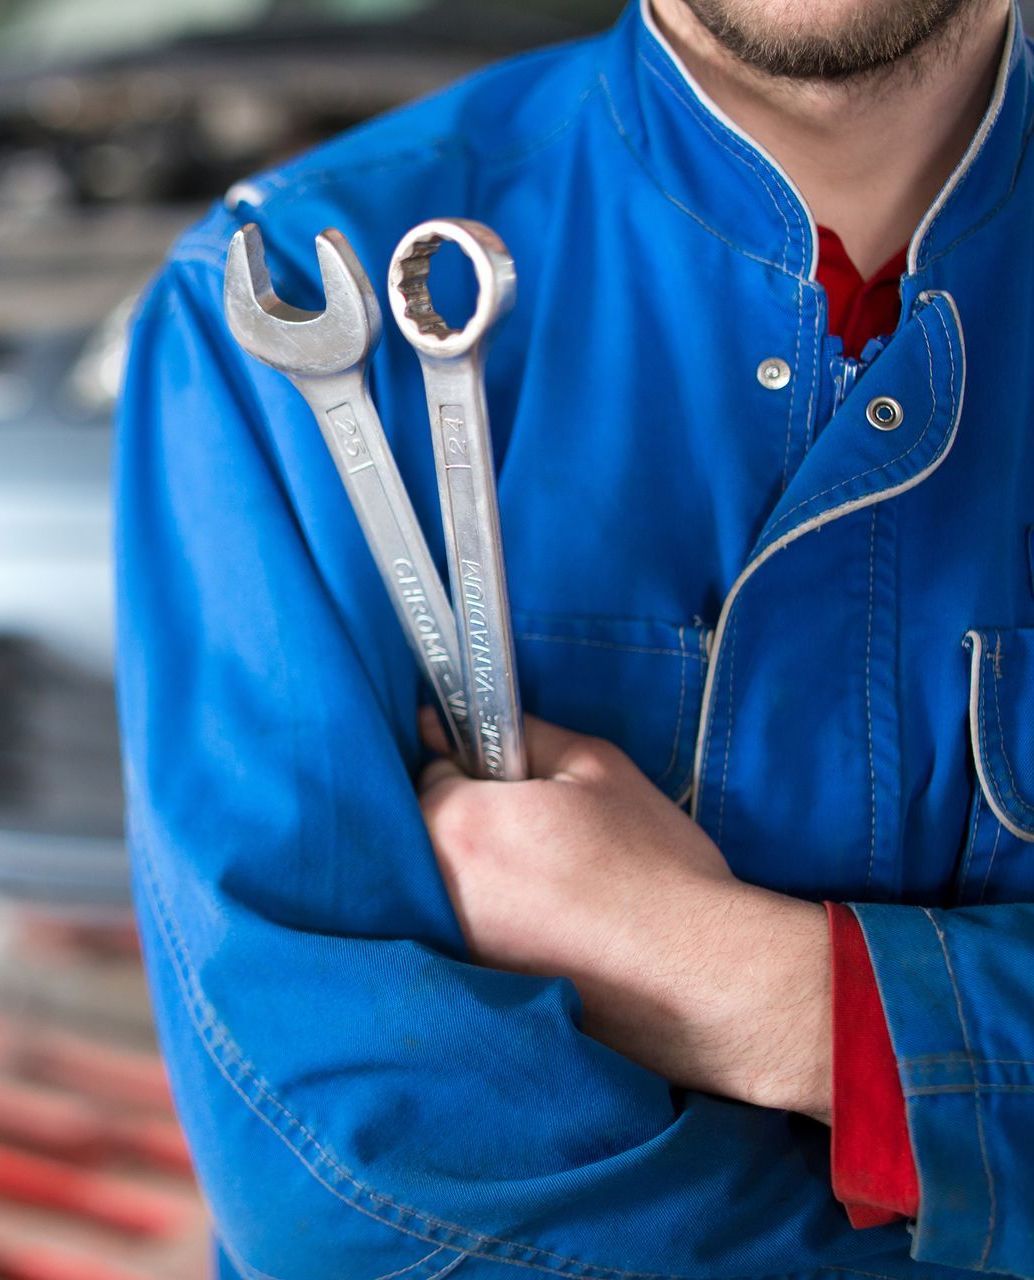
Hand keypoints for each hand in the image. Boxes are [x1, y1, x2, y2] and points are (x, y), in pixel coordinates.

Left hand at [418, 709, 830, 1120]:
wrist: (696, 971)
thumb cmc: (651, 862)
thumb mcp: (595, 767)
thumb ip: (523, 734)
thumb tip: (459, 723)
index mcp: (460, 824)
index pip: (431, 774)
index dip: (474, 767)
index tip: (514, 777)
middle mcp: (440, 890)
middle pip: (429, 832)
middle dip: (470, 819)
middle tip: (538, 827)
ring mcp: (456, 947)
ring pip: (447, 884)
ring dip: (482, 871)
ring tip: (551, 876)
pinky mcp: (481, 989)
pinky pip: (469, 931)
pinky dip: (498, 918)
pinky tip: (551, 920)